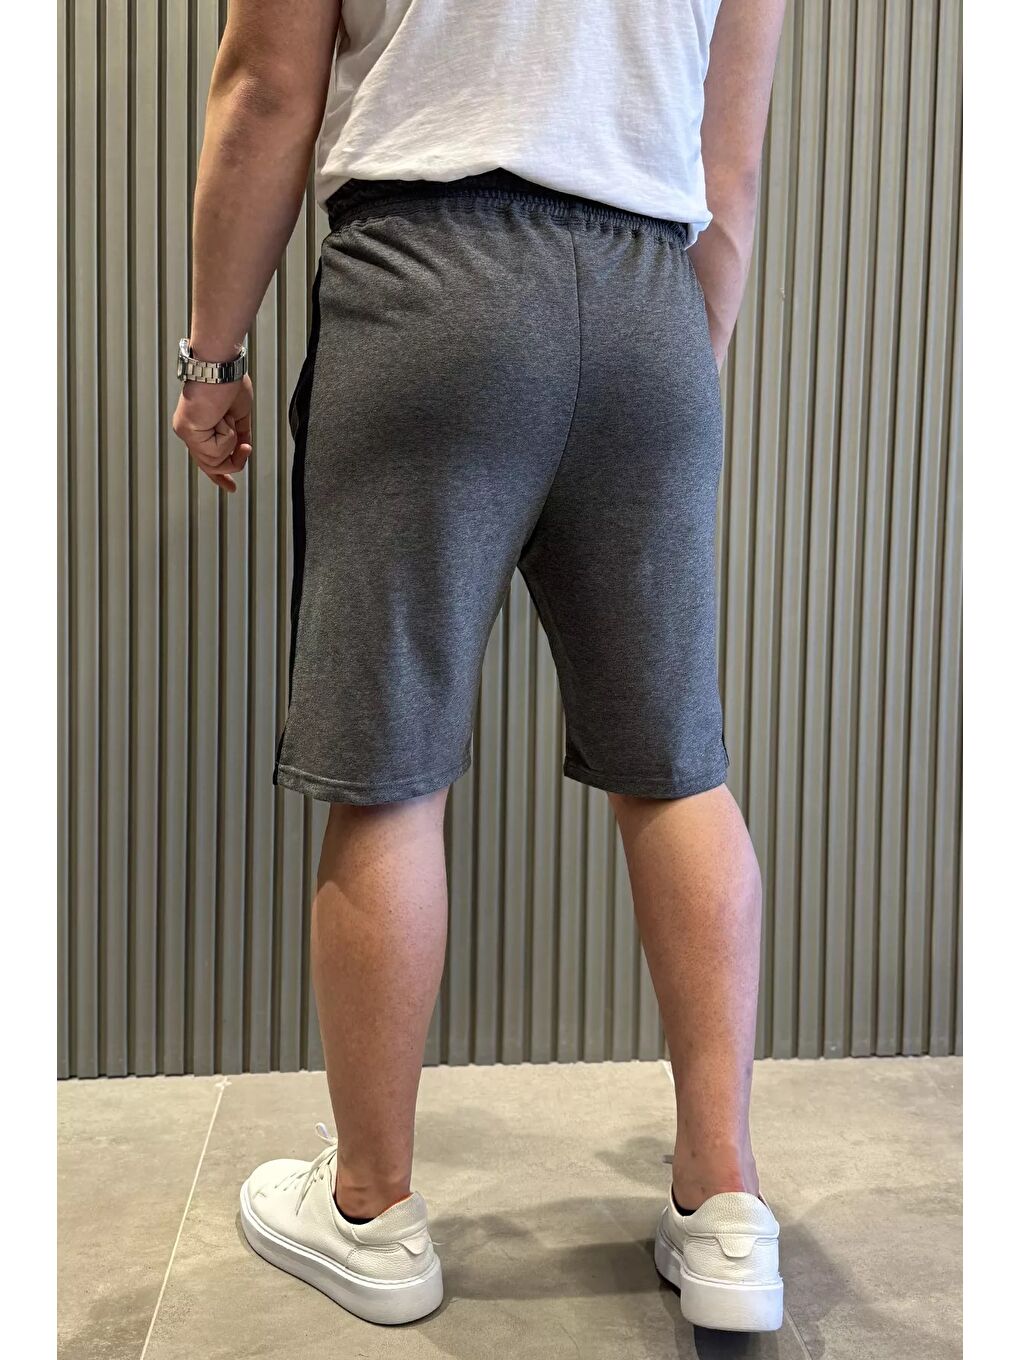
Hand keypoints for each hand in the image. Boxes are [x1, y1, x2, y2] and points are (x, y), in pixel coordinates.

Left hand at [172, 375, 253, 492]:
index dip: (220, 477)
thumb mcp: (240, 416)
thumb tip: (243, 451)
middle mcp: (188, 432)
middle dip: (234, 461)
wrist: (221, 365)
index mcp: (199, 427)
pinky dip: (227, 436)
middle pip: (212, 467)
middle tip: (245, 446)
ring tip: (229, 421)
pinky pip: (215, 452)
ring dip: (231, 443)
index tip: (231, 488)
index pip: (207, 459)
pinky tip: (222, 418)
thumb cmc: (229, 380)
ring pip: (215, 462)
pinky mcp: (188, 432)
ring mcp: (186, 432)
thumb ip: (240, 436)